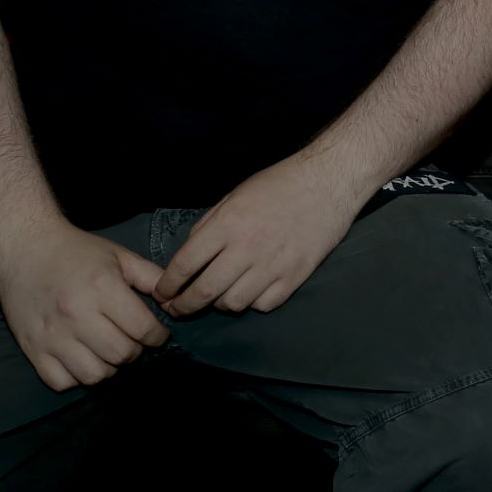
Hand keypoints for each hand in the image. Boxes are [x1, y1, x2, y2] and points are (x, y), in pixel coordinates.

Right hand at [0, 219, 168, 391]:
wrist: (25, 248)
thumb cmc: (76, 251)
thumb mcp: (119, 255)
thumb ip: (151, 277)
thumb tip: (173, 303)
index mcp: (102, 288)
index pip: (143, 329)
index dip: (157, 336)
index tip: (157, 335)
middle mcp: (77, 315)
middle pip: (121, 355)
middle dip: (135, 351)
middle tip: (132, 341)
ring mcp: (52, 335)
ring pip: (94, 375)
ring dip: (108, 367)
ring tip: (107, 351)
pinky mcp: (32, 349)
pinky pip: (61, 382)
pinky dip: (75, 377)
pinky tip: (80, 358)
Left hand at [156, 150, 370, 317]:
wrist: (328, 182)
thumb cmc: (279, 184)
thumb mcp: (234, 196)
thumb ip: (209, 225)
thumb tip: (188, 256)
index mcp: (227, 224)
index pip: (185, 265)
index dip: (167, 285)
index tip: (162, 294)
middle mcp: (247, 248)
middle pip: (204, 292)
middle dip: (183, 306)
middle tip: (177, 309)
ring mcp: (273, 265)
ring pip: (233, 304)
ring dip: (220, 303)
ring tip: (220, 295)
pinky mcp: (295, 276)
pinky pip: (263, 305)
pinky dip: (253, 302)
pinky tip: (252, 290)